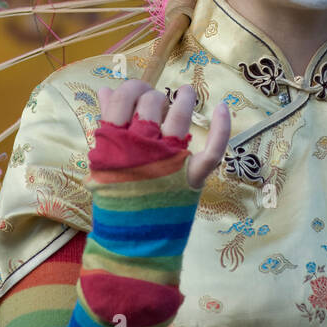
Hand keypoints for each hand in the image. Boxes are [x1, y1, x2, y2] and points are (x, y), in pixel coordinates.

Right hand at [96, 80, 230, 189]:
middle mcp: (143, 149)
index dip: (130, 90)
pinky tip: (221, 107)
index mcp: (116, 144)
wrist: (130, 236)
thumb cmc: (117, 192)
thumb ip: (108, 123)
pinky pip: (211, 152)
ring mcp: (170, 162)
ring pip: (179, 118)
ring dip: (185, 99)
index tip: (136, 92)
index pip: (122, 101)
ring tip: (186, 92)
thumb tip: (107, 90)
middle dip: (153, 97)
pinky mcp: (192, 177)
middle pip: (151, 104)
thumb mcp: (105, 157)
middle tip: (157, 102)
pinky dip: (221, 129)